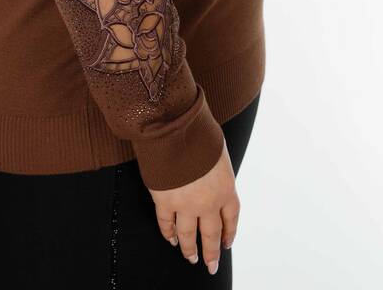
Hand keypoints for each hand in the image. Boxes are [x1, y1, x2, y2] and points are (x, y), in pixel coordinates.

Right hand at [148, 138, 238, 274]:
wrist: (177, 131)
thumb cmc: (199, 134)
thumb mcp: (218, 151)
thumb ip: (217, 169)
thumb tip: (212, 171)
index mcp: (226, 188)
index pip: (231, 217)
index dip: (229, 232)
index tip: (227, 243)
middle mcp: (209, 202)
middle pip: (212, 234)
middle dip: (212, 251)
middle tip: (211, 264)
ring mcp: (186, 204)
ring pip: (189, 235)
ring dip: (190, 249)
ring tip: (190, 257)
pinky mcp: (165, 201)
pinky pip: (166, 223)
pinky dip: (168, 232)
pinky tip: (171, 238)